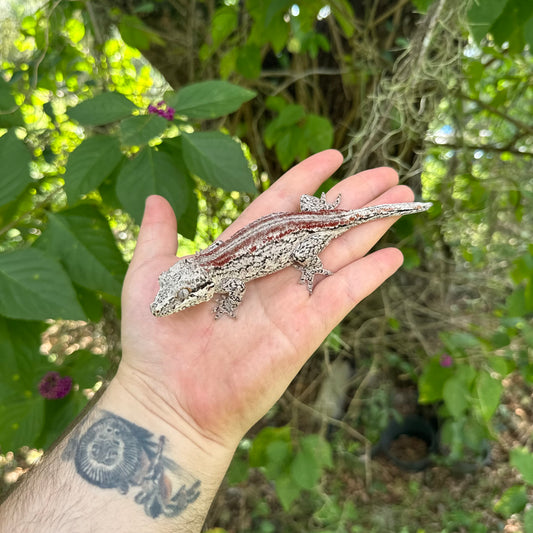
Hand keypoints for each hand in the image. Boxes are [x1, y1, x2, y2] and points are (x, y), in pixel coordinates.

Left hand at [118, 149, 412, 452]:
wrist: (170, 398)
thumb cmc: (155, 340)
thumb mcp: (150, 277)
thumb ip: (158, 236)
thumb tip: (156, 200)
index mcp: (237, 253)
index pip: (280, 205)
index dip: (306, 180)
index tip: (333, 155)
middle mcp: (270, 270)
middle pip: (321, 225)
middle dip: (354, 199)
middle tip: (388, 175)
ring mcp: (291, 298)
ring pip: (340, 252)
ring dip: (372, 226)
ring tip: (403, 200)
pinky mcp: (306, 328)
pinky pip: (343, 294)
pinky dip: (369, 275)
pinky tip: (394, 254)